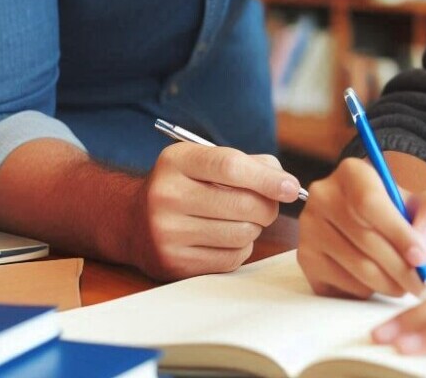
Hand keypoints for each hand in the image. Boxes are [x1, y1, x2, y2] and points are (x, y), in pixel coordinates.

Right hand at [131, 143, 301, 279]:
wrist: (132, 221)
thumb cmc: (186, 185)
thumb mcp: (205, 161)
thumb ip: (248, 164)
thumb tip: (286, 184)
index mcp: (177, 161)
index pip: (230, 166)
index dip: (268, 178)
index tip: (292, 187)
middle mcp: (166, 196)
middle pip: (243, 204)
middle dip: (268, 206)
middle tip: (267, 205)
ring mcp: (167, 233)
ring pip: (242, 234)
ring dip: (254, 228)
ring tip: (241, 219)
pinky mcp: (174, 264)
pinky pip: (232, 258)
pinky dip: (241, 248)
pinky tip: (226, 237)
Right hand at [297, 157, 425, 298]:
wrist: (374, 219)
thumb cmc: (402, 211)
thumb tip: (421, 244)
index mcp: (352, 172)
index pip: (369, 203)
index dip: (397, 234)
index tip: (420, 258)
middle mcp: (322, 196)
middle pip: (364, 240)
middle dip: (401, 269)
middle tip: (423, 285)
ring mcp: (309, 229)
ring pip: (356, 268)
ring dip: (389, 284)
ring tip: (409, 284)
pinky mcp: (306, 260)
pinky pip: (343, 285)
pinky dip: (369, 291)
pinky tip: (382, 282)